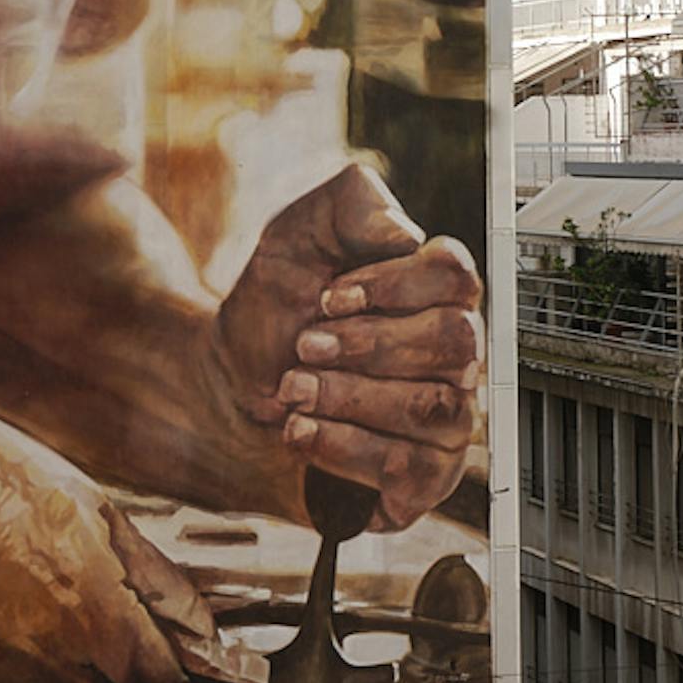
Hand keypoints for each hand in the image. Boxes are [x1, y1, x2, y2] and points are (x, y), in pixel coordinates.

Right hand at [0, 388, 258, 682]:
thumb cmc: (6, 485)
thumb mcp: (103, 515)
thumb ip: (161, 582)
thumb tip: (206, 632)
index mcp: (97, 615)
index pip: (158, 681)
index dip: (168, 670)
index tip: (163, 658)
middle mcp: (50, 660)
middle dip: (119, 673)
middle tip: (97, 624)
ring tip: (45, 623)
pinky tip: (8, 637)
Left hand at [213, 166, 484, 526]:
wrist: (226, 390)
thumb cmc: (274, 312)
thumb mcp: (293, 237)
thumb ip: (351, 204)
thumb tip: (406, 234)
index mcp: (436, 292)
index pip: (456, 275)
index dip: (391, 285)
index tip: (328, 297)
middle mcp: (456, 354)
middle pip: (455, 341)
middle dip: (366, 345)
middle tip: (305, 346)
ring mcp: (448, 419)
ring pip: (432, 406)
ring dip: (347, 396)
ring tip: (291, 391)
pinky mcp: (424, 478)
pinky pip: (408, 467)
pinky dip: (342, 446)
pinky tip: (299, 430)